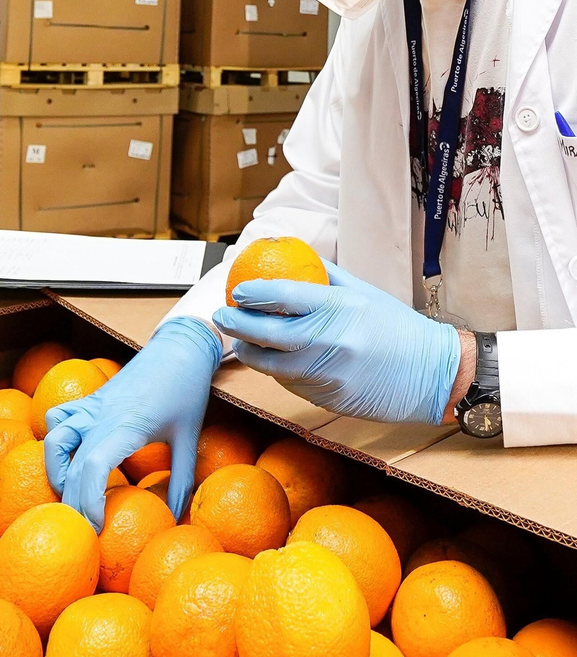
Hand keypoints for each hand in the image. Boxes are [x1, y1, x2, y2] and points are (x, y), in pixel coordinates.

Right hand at [42, 317, 221, 528]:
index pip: (94, 467)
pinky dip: (54, 440)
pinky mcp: (88, 399)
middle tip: (84, 530)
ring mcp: (90, 405)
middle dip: (73, 501)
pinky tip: (68, 457)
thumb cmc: (187, 392)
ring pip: (54, 440)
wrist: (179, 348)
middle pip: (72, 465)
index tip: (96, 527)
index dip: (88, 501)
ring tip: (69, 495)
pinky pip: (57, 417)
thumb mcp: (189, 439)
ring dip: (56, 472)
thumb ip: (181, 480)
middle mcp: (101, 415)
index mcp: (127, 426)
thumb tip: (176, 518)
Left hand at [212, 261, 460, 424]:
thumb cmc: (396, 328)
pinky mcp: (329, 397)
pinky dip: (277, 372)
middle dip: (236, 324)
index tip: (237, 291)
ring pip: (272, 364)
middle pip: (267, 333)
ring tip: (240, 342)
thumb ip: (325, 278)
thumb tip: (291, 259)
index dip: (252, 293)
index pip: (282, 296)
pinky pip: (291, 383)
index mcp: (339, 307)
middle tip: (222, 316)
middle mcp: (331, 340)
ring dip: (250, 353)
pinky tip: (272, 362)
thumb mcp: (364, 293)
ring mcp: (329, 372)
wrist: (435, 374)